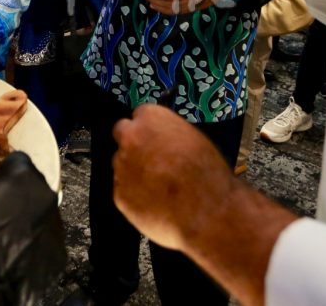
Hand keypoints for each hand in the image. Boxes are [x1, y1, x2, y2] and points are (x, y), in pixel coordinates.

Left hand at [112, 105, 235, 251]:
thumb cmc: (206, 175)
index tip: (154, 137)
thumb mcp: (195, 140)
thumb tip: (163, 140)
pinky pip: (123, 191)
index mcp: (152, 119)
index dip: (148, 128)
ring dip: (134, 172)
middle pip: (122, 134)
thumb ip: (169, 134)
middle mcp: (131, 139)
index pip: (140, 114)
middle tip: (149, 159)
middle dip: (132, 144)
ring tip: (158, 187)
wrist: (205, 211)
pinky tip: (155, 203)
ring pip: (121, 165)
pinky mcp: (119, 194)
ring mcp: (121, 167)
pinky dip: (135, 196)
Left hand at [142, 0, 223, 14]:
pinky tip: (158, 7)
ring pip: (173, 10)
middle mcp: (192, 1)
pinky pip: (177, 12)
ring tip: (149, 2)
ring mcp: (192, 7)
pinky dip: (166, 10)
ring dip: (160, 7)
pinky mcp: (192, 9)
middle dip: (156, 0)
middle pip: (170, 3)